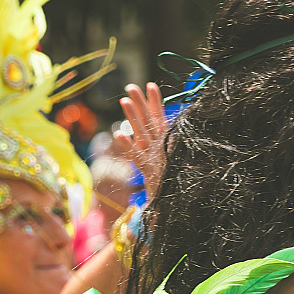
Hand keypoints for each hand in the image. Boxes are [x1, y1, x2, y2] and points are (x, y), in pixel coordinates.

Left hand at [114, 82, 167, 199]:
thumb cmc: (171, 185)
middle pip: (149, 122)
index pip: (160, 119)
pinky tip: (118, 134)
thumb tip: (162, 135)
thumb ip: (166, 149)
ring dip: (133, 117)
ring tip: (124, 100)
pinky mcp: (149, 172)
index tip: (151, 85)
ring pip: (142, 133)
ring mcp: (155, 158)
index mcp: (166, 144)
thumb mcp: (168, 165)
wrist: (174, 208)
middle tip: (131, 86)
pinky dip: (127, 146)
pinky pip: (136, 157)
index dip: (155, 102)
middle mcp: (161, 148)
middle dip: (141, 103)